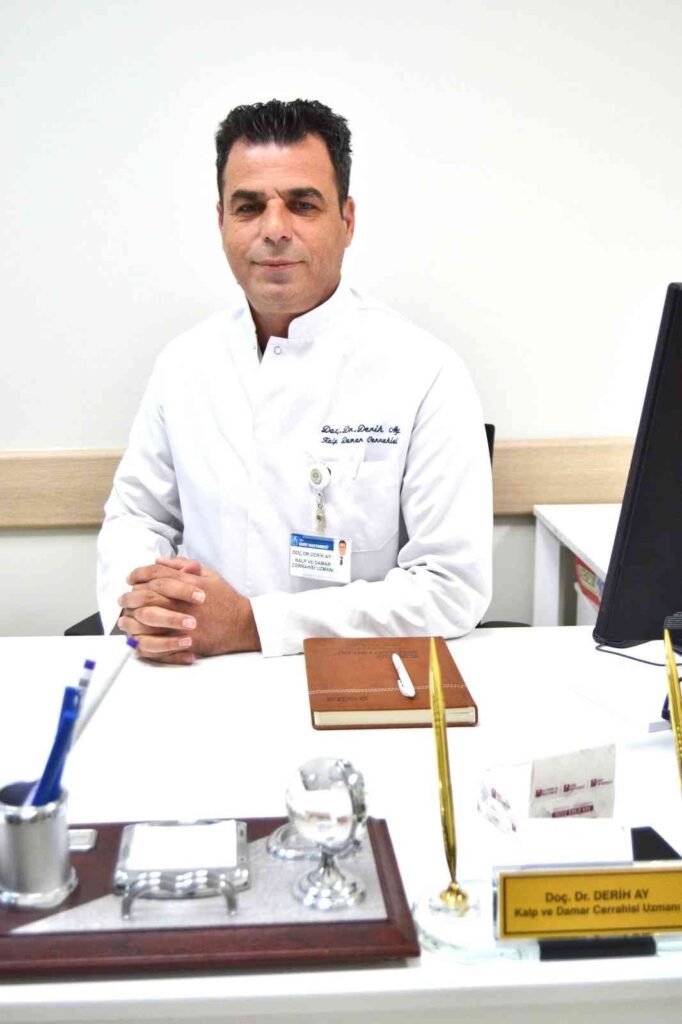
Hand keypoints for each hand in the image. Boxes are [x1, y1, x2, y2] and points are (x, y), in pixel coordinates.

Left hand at [117, 557, 259, 662]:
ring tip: (124, 619)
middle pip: (146, 595)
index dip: (138, 574)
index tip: (131, 578)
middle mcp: (183, 600)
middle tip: (123, 599)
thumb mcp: (210, 575)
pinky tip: (135, 638)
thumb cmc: (226, 599)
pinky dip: (142, 640)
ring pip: (146, 618)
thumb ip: (184, 565)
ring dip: (131, 618)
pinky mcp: (185, 641)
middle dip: (130, 596)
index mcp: (188, 582)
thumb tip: (159, 561)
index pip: (155, 573)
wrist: (243, 624)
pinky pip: (156, 642)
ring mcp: (183, 621)